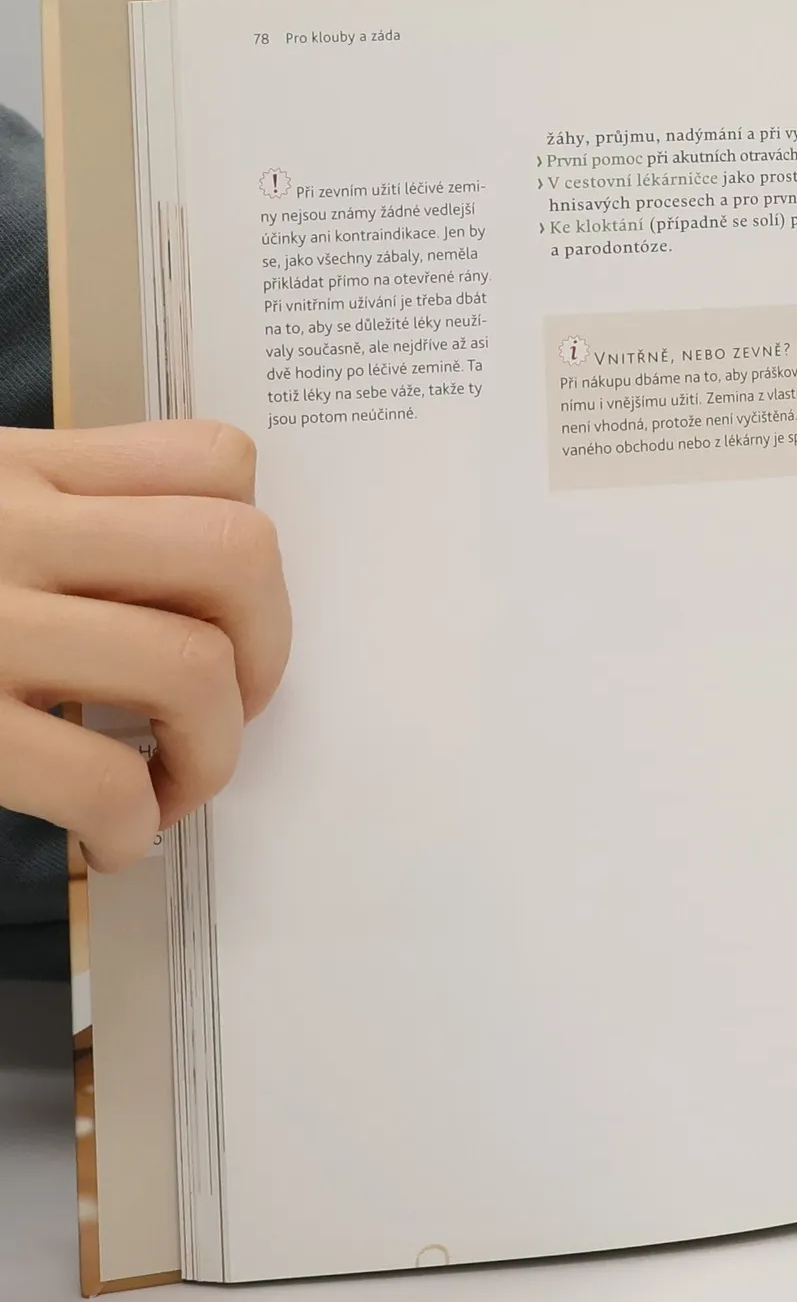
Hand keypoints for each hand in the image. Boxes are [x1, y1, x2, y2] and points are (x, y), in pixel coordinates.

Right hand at [0, 421, 291, 869]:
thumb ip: (62, 523)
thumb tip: (209, 593)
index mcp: (16, 472)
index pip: (214, 461)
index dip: (249, 554)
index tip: (221, 618)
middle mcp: (3, 528)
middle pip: (236, 552)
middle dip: (264, 651)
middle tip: (225, 708)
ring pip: (191, 667)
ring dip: (209, 751)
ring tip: (168, 784)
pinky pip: (101, 779)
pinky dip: (131, 825)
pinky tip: (109, 840)